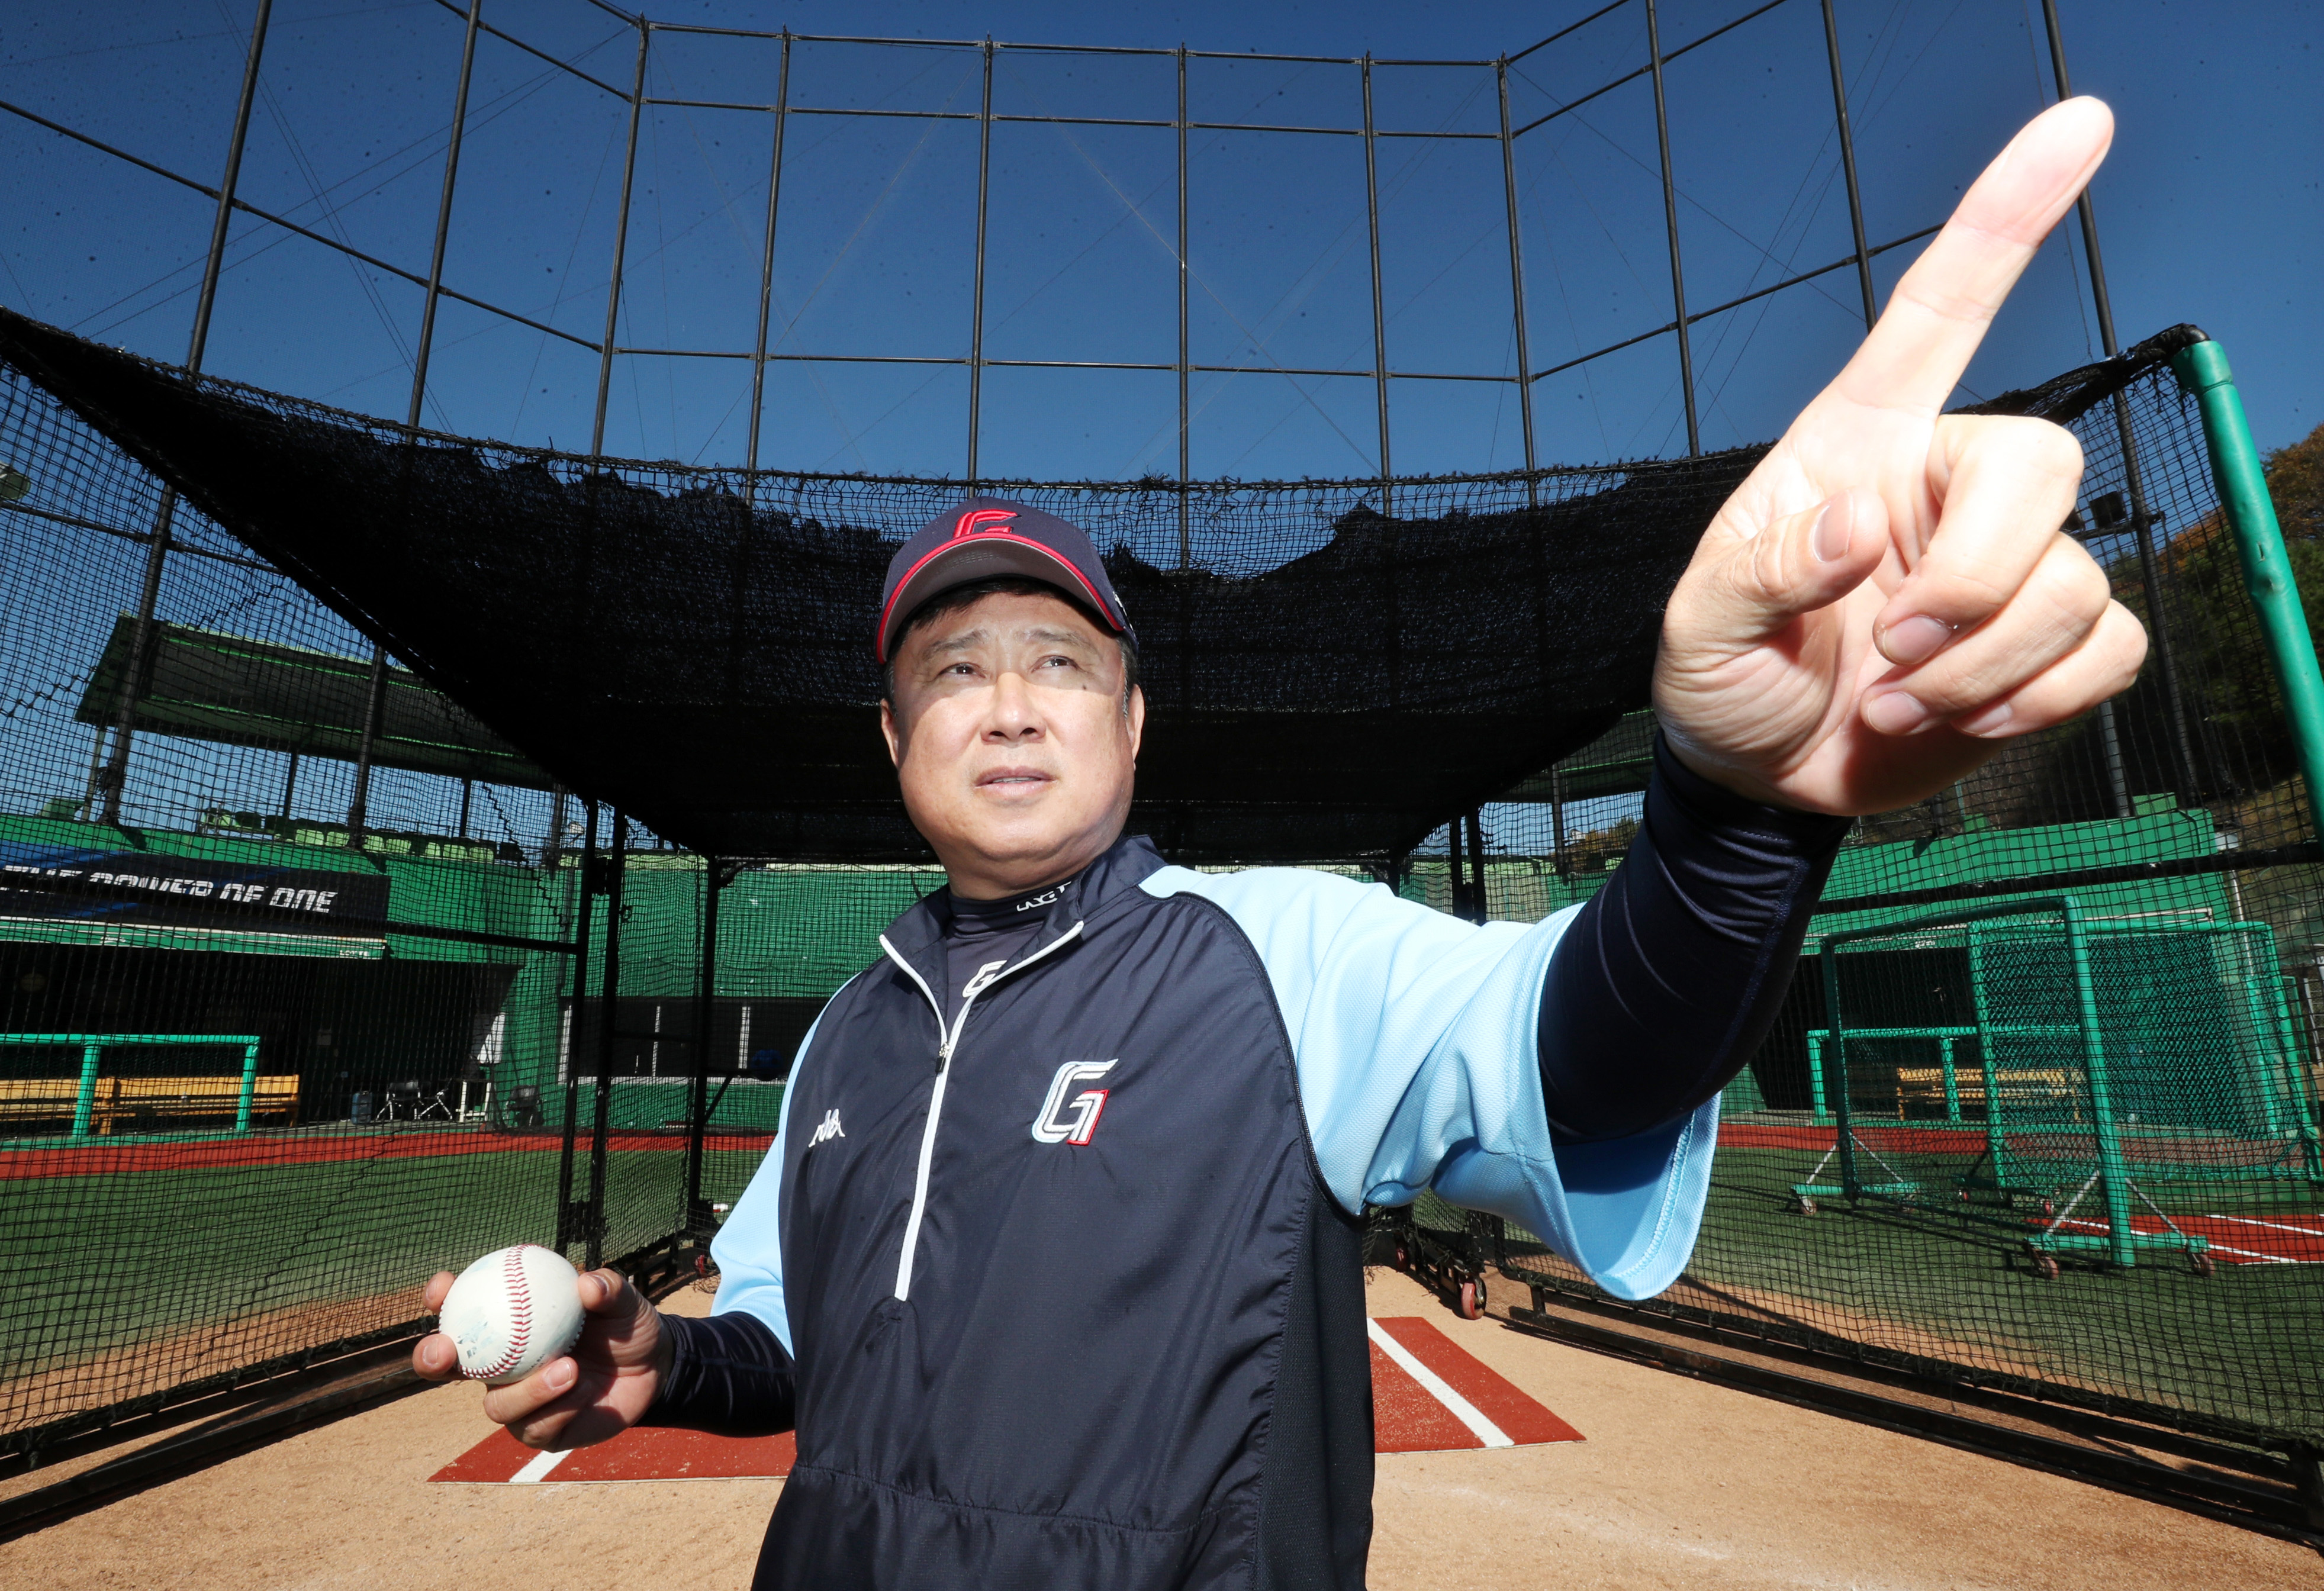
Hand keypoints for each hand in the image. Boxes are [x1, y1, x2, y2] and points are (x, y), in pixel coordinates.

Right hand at [411, 1264, 669, 1449]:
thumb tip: (586, 1285)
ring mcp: (518, 1402)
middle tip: (445, 1347)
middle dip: (431, 1358)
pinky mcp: (542, 1432)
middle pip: (449, 1368)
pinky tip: (582, 1390)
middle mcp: (502, 1366)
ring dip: (526, 1389)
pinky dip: (559, 1407)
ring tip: (568, 1367)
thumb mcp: (622, 1300)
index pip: (462, 1311)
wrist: (654, 1366)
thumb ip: (607, 1288)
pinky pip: (536, 1426)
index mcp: (509, 1325)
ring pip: (496, 1405)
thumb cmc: (625, 1324)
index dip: (441, 1300)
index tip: (443, 1286)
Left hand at [1653, 98, 2146, 815]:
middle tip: (1896, 648)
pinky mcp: (2045, 647)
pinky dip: (2037, 700)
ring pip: (2077, 575)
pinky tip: (1963, 720)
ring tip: (1896, 698)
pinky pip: (2108, 646)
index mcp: (1859, 449)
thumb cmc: (1722, 679)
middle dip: (1979, 574)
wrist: (1757, 776)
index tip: (2076, 127)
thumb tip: (1855, 527)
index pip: (1939, 315)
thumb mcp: (1696, 627)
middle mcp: (1941, 491)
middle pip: (2045, 462)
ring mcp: (2002, 567)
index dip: (2003, 220)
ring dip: (1983, 666)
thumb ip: (1758, 573)